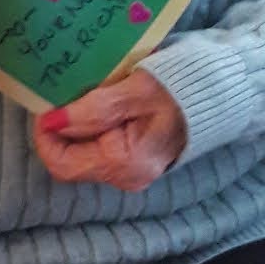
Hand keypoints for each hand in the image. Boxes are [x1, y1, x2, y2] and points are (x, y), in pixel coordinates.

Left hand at [33, 71, 186, 191]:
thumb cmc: (180, 87)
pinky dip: (91, 125)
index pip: (62, 164)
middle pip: (71, 159)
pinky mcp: (134, 158)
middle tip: (64, 94)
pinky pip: (99, 146)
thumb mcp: (134, 90)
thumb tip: (53, 121)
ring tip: (84, 93)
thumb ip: (94, 109)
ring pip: (84, 152)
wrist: (219, 92)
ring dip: (76, 125)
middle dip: (61, 128)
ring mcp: (131, 170)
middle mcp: (125, 176)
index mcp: (124, 163)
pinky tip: (100, 102)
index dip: (46, 136)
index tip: (47, 105)